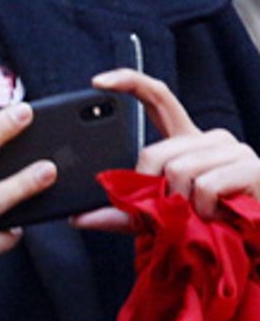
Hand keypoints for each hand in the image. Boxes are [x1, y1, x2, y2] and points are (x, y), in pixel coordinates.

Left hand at [74, 69, 259, 230]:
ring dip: (182, 205)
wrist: (255, 239)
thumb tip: (78, 218)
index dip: (129, 82)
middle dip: (152, 189)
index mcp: (186, 141)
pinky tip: (218, 216)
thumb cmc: (209, 224)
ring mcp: (233, 149)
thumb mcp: (160, 215)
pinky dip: (203, 210)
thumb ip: (124, 211)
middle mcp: (211, 137)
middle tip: (172, 211)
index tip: (98, 82)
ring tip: (200, 216)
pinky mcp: (251, 167)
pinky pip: (205, 187)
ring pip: (179, 171)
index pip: (158, 97)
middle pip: (155, 153)